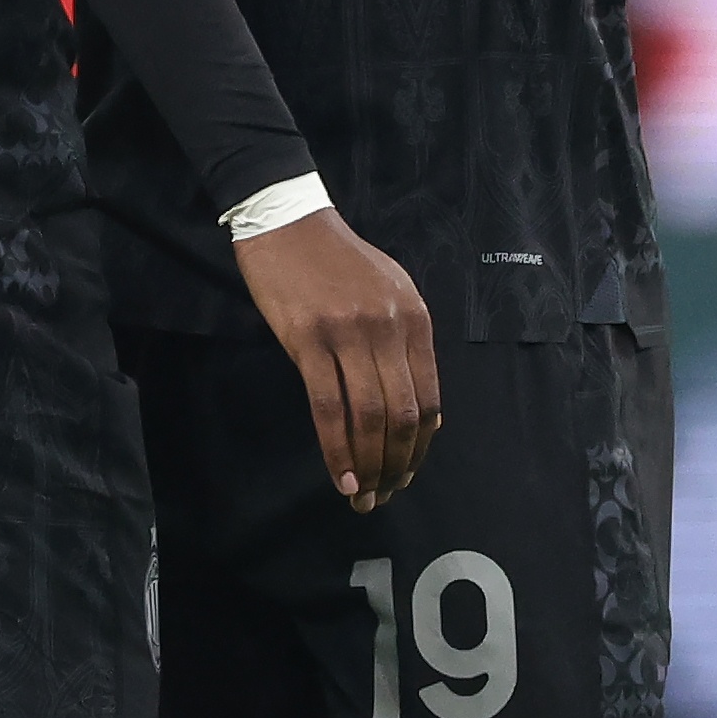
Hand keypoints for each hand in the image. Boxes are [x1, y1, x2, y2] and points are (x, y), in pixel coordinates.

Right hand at [233, 209, 441, 509]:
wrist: (287, 221)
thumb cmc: (337, 260)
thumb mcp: (389, 292)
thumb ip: (406, 346)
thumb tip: (422, 411)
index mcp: (414, 318)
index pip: (429, 399)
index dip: (420, 447)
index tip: (407, 473)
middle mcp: (389, 327)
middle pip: (403, 415)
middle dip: (397, 466)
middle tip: (384, 495)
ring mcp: (348, 333)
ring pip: (368, 417)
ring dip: (368, 466)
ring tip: (362, 495)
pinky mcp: (307, 339)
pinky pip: (327, 406)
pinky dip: (336, 449)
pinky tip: (339, 475)